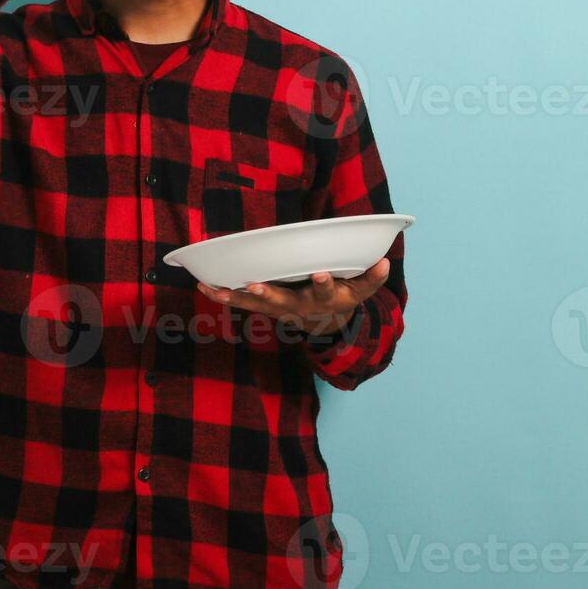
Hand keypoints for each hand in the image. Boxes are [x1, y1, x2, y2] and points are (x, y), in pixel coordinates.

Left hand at [196, 259, 391, 336]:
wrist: (324, 327)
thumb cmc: (340, 299)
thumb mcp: (359, 292)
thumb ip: (371, 279)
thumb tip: (384, 261)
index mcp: (324, 301)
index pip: (325, 292)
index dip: (323, 284)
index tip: (320, 273)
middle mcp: (299, 307)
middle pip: (283, 302)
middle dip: (268, 294)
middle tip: (254, 285)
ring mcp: (279, 309)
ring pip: (255, 305)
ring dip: (234, 296)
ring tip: (212, 288)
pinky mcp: (264, 308)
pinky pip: (241, 303)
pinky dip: (223, 294)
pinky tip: (203, 286)